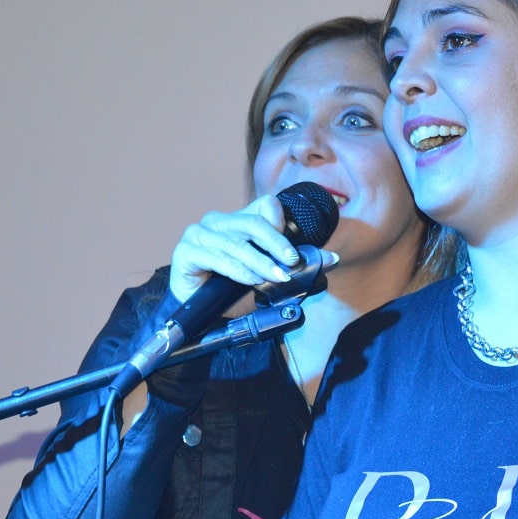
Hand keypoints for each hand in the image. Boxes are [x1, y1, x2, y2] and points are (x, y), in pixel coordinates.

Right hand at [168, 195, 301, 303]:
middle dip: (276, 244)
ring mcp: (198, 234)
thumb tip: (332, 259)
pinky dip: (238, 270)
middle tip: (292, 262)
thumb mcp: (266, 275)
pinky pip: (217, 258)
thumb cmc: (231, 290)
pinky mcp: (185, 252)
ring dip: (260, 262)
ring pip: (237, 243)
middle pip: (252, 223)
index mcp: (237, 220)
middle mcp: (217, 221)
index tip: (292, 250)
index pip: (264, 206)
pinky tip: (251, 280)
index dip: (280, 223)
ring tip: (278, 277)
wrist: (197, 313)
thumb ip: (293, 264)